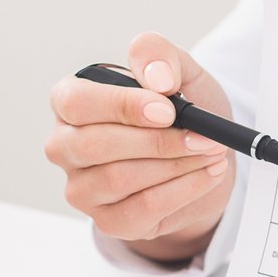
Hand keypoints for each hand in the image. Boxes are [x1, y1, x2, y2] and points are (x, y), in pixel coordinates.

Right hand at [45, 32, 234, 262]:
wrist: (199, 156)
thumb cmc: (177, 110)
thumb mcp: (176, 70)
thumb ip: (158, 55)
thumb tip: (157, 79)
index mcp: (69, 101)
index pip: (77, 103)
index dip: (122, 106)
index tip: (168, 110)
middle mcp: (65, 145)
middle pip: (93, 146)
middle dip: (156, 142)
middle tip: (205, 136)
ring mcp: (82, 188)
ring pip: (118, 179)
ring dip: (176, 166)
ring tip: (212, 152)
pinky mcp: (108, 220)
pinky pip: (141, 209)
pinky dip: (183, 190)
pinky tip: (209, 174)